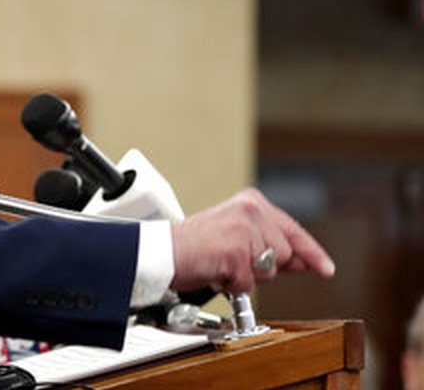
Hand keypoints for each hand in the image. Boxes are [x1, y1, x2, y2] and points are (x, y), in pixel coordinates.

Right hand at [169, 188, 334, 293]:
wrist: (162, 252)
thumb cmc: (192, 246)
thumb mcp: (237, 237)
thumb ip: (270, 245)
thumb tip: (302, 261)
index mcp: (251, 203)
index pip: (293, 231)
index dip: (312, 253)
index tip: (325, 268)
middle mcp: (250, 211)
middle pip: (284, 253)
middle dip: (264, 266)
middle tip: (233, 261)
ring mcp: (244, 230)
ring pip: (269, 269)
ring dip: (247, 275)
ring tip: (222, 263)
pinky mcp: (236, 251)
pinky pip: (250, 282)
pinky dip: (233, 284)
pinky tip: (216, 270)